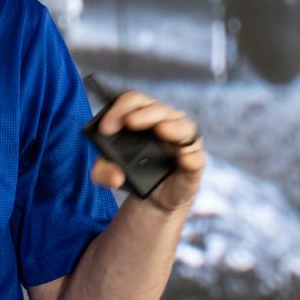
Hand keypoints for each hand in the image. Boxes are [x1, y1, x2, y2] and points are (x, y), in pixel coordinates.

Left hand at [89, 91, 205, 212]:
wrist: (154, 198)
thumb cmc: (133, 173)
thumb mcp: (108, 172)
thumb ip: (102, 171)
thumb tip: (115, 176)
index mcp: (144, 116)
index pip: (134, 101)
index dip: (119, 109)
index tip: (105, 128)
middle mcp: (167, 123)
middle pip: (158, 109)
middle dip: (144, 114)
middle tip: (129, 122)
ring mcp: (183, 142)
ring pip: (184, 126)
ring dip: (172, 127)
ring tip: (160, 130)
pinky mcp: (194, 163)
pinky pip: (197, 157)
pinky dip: (191, 157)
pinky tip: (183, 159)